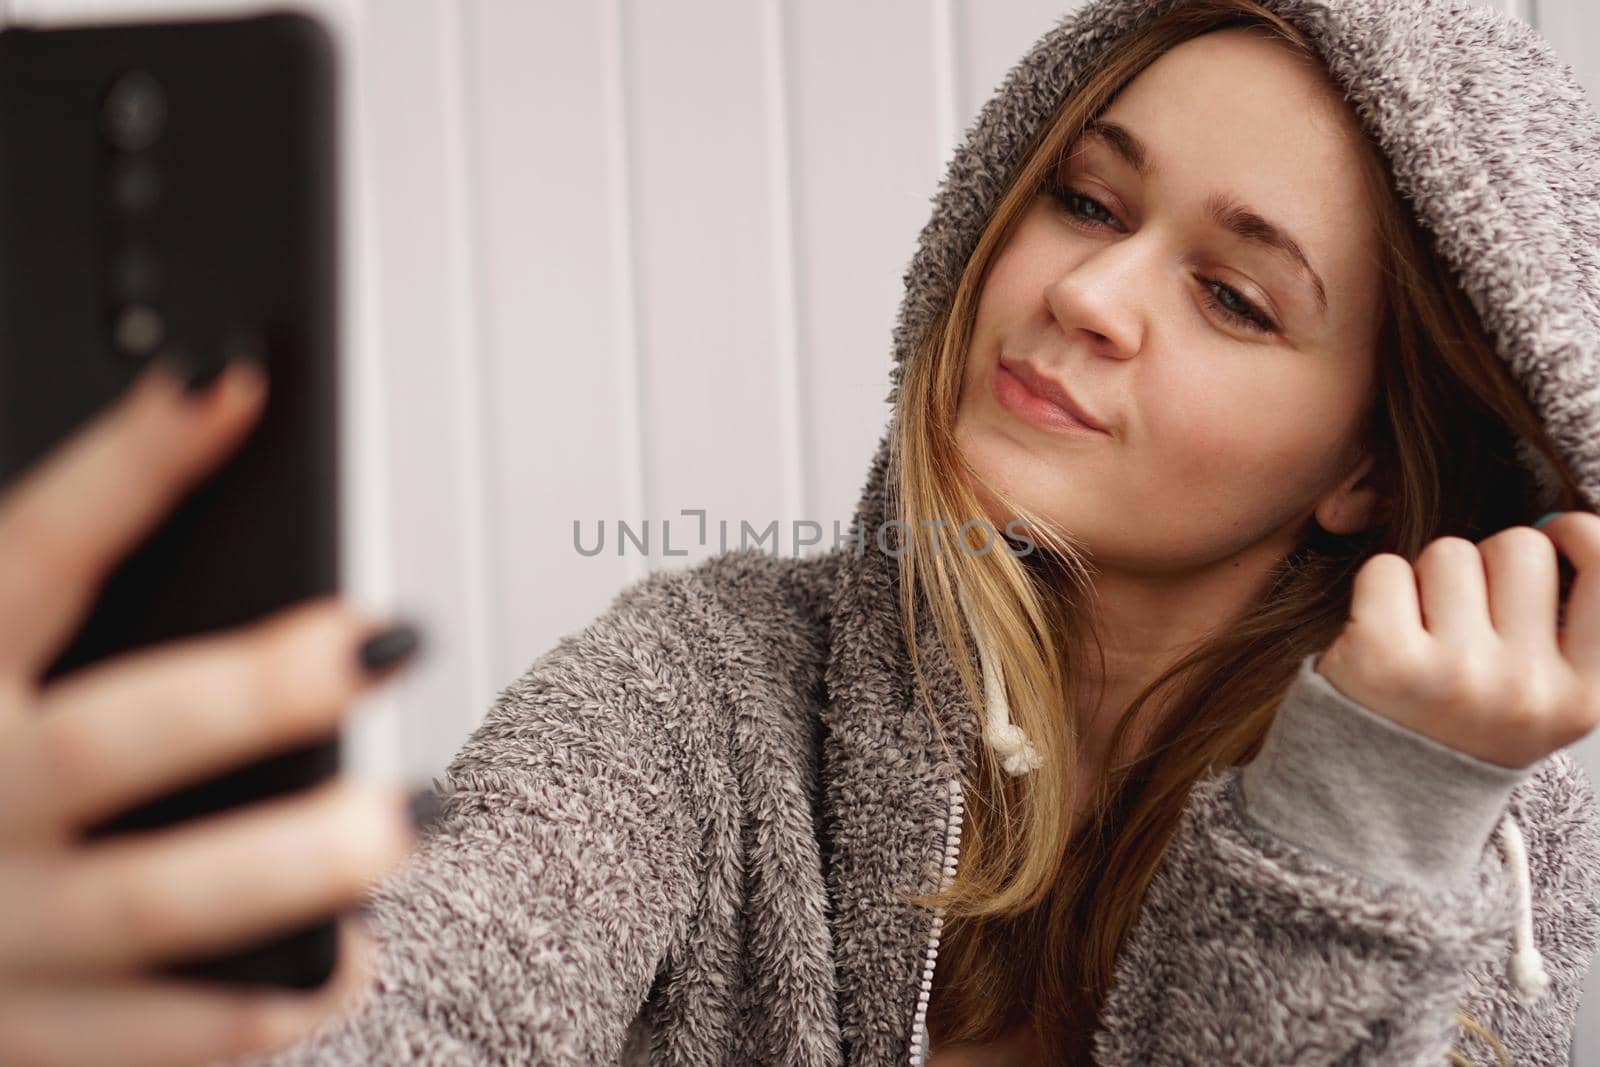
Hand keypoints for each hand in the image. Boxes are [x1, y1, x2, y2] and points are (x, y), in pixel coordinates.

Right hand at [0, 355, 426, 1066]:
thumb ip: (37, 598)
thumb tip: (194, 435)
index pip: (30, 556)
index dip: (129, 464)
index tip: (232, 380)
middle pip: (106, 743)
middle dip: (249, 694)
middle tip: (388, 640)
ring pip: (148, 905)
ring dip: (293, 863)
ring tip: (414, 813)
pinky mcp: (16, 1035)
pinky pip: (145, 1039)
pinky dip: (253, 1011)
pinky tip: (351, 962)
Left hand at [1315, 513, 1599, 770]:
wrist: (1380, 797)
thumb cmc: (1466, 721)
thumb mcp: (1544, 693)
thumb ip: (1566, 623)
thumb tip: (1561, 524)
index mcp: (1584, 697)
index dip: (1576, 534)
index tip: (1553, 534)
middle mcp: (1526, 687)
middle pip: (1517, 546)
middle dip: (1487, 564)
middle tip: (1465, 615)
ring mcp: (1455, 672)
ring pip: (1449, 552)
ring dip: (1429, 580)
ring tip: (1423, 635)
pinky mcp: (1383, 657)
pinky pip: (1387, 568)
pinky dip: (1379, 591)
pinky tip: (1381, 638)